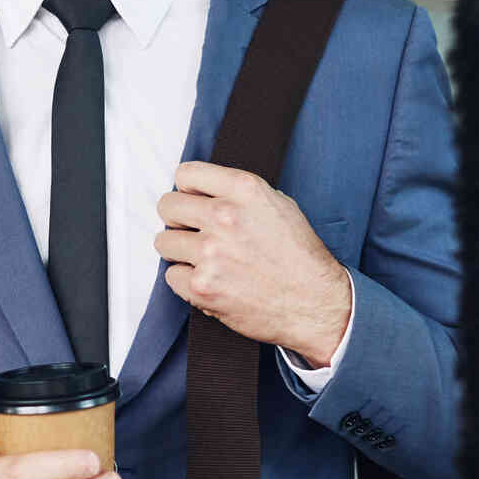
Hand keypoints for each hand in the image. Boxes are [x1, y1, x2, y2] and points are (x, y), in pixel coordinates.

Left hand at [154, 160, 352, 365]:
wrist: (315, 304)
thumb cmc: (300, 257)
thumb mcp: (278, 205)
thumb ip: (238, 193)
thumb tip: (204, 191)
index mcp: (244, 190)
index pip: (185, 175)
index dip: (187, 190)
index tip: (192, 201)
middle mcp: (224, 216)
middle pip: (167, 206)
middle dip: (179, 220)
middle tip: (194, 232)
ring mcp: (210, 253)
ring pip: (164, 242)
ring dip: (180, 251)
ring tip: (204, 259)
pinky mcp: (202, 286)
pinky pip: (172, 276)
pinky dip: (187, 281)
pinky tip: (210, 281)